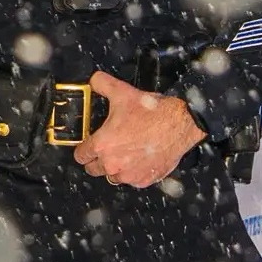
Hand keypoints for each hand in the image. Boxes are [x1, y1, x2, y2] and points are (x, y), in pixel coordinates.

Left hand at [75, 73, 204, 189]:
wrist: (180, 123)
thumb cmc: (153, 112)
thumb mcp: (122, 92)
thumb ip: (102, 84)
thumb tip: (94, 81)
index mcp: (102, 145)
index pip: (80, 156)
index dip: (83, 148)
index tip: (88, 145)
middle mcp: (113, 163)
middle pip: (93, 169)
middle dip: (97, 159)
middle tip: (107, 148)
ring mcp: (129, 175)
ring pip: (112, 176)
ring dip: (115, 167)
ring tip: (124, 153)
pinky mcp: (144, 180)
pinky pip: (132, 180)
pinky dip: (133, 172)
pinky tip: (139, 158)